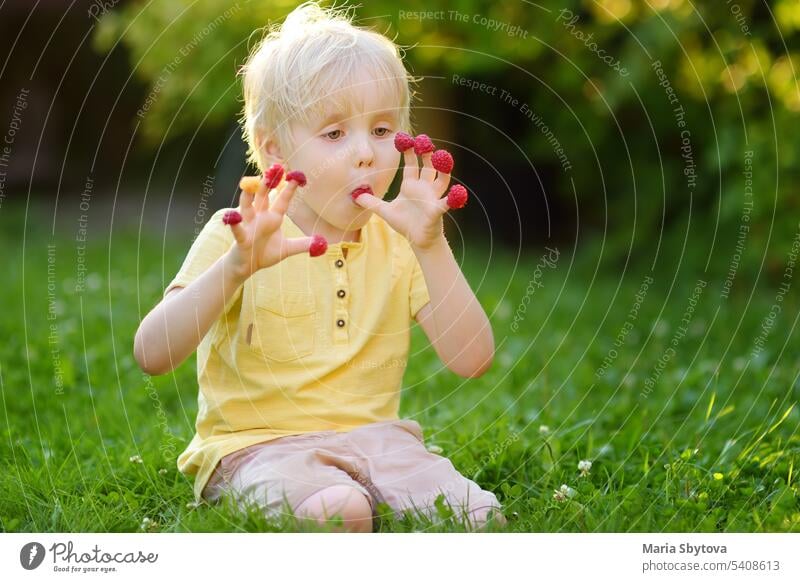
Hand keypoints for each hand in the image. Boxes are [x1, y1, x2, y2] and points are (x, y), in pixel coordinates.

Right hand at [223, 168, 326, 280]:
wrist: (247, 266)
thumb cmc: (265, 254)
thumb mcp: (287, 249)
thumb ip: (302, 244)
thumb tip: (320, 243)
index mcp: (273, 218)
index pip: (282, 200)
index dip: (288, 189)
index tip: (295, 176)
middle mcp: (260, 217)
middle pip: (263, 197)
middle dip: (268, 183)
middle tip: (274, 169)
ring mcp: (249, 226)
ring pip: (247, 207)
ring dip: (248, 196)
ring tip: (249, 184)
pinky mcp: (241, 238)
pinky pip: (237, 229)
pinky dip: (234, 223)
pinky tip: (233, 216)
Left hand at [352, 135, 461, 250]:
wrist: (418, 240)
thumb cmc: (405, 224)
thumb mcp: (385, 212)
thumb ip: (372, 202)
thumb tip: (355, 196)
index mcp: (411, 185)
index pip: (411, 163)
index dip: (409, 151)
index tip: (405, 138)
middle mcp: (424, 187)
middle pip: (428, 166)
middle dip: (426, 153)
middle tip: (424, 140)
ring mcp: (433, 197)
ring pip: (441, 179)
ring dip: (443, 168)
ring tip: (442, 156)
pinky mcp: (438, 210)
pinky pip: (448, 203)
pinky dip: (454, 198)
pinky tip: (458, 192)